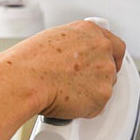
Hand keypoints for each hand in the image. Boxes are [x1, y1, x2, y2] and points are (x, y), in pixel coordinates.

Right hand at [0, 20, 125, 119]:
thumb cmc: (29, 61)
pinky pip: (96, 106)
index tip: (104, 64)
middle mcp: (101, 49)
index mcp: (89, 31)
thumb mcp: (51, 40)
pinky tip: (65, 101)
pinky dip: (83, 108)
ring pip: (104, 87)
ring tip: (63, 92)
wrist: (25, 79)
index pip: (115, 45)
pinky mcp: (102, 95)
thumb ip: (71, 46)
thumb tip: (72, 57)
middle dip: (96, 77)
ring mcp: (105, 72)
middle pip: (111, 67)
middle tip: (76, 83)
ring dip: (89, 92)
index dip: (110, 58)